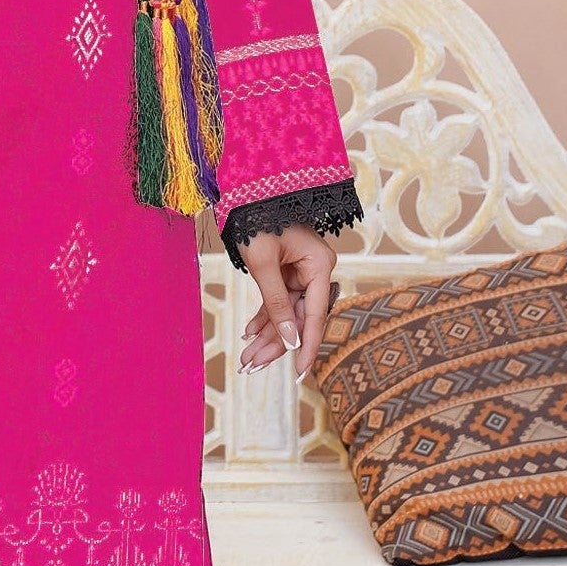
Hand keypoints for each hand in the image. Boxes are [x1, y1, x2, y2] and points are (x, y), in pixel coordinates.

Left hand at [236, 225, 339, 378]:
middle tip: (252, 367)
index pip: (316, 314)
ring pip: (286, 313)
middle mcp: (316, 270)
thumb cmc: (256, 219)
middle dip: (275, 344)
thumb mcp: (263, 263)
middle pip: (299, 317)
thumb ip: (276, 302)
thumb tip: (290, 339)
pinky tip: (249, 334)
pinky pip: (277, 301)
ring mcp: (302, 272)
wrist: (246, 193)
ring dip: (266, 335)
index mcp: (320, 265)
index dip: (307, 345)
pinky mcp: (287, 272)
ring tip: (247, 359)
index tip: (300, 372)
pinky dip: (263, 317)